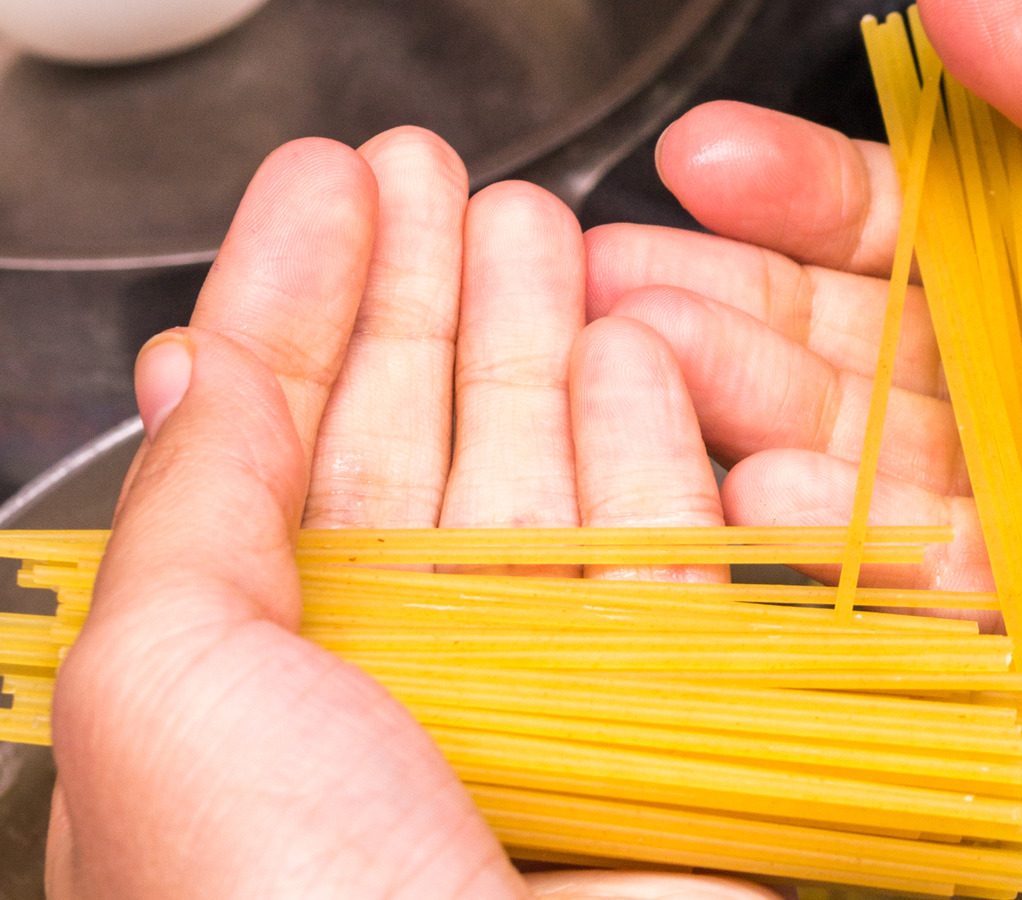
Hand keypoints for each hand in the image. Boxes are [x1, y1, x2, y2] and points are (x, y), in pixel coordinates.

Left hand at [48, 128, 772, 898]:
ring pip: (543, 474)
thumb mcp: (164, 691)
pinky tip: (631, 348)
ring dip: (539, 336)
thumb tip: (202, 368)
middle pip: (411, 433)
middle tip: (435, 168)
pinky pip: (665, 557)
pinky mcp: (672, 724)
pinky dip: (653, 446)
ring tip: (541, 218)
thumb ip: (194, 514)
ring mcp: (540, 695)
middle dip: (422, 290)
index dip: (290, 294)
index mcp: (251, 669)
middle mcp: (395, 674)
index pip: (265, 434)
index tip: (327, 184)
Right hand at [585, 0, 1021, 765]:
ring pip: (909, 488)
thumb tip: (955, 6)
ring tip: (638, 390)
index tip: (699, 165)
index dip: (816, 198)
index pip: (945, 227)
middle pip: (893, 362)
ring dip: (766, 437)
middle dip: (739, 321)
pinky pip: (989, 617)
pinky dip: (876, 578)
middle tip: (603, 294)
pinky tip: (765, 522)